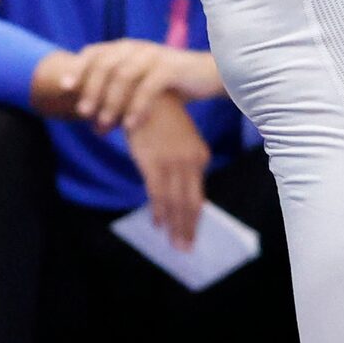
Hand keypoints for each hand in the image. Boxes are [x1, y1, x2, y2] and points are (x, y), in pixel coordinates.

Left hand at [60, 39, 224, 131]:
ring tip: (103, 125)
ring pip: (124, 76)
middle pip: (105, 65)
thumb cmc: (168, 84)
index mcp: (124, 48)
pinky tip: (129, 125)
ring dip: (111, 102)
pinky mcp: (171, 68)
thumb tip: (85, 114)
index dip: (77, 68)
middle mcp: (135, 47)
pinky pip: (148, 88)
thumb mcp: (137, 83)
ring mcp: (153, 55)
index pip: (94, 52)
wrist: (208, 76)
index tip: (64, 88)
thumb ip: (114, 91)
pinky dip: (136, 107)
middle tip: (83, 113)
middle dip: (91, 90)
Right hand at [123, 95, 210, 252]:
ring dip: (175, 226)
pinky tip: (159, 224)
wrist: (143, 93)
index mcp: (199, 156)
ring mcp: (172, 163)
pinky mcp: (152, 161)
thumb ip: (180, 162)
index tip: (191, 235)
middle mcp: (190, 161)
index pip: (198, 196)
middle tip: (186, 249)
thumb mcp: (177, 140)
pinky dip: (158, 210)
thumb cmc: (159, 119)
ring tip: (176, 245)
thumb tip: (176, 188)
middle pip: (190, 203)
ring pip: (175, 202)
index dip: (194, 219)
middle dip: (188, 229)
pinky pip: (157, 192)